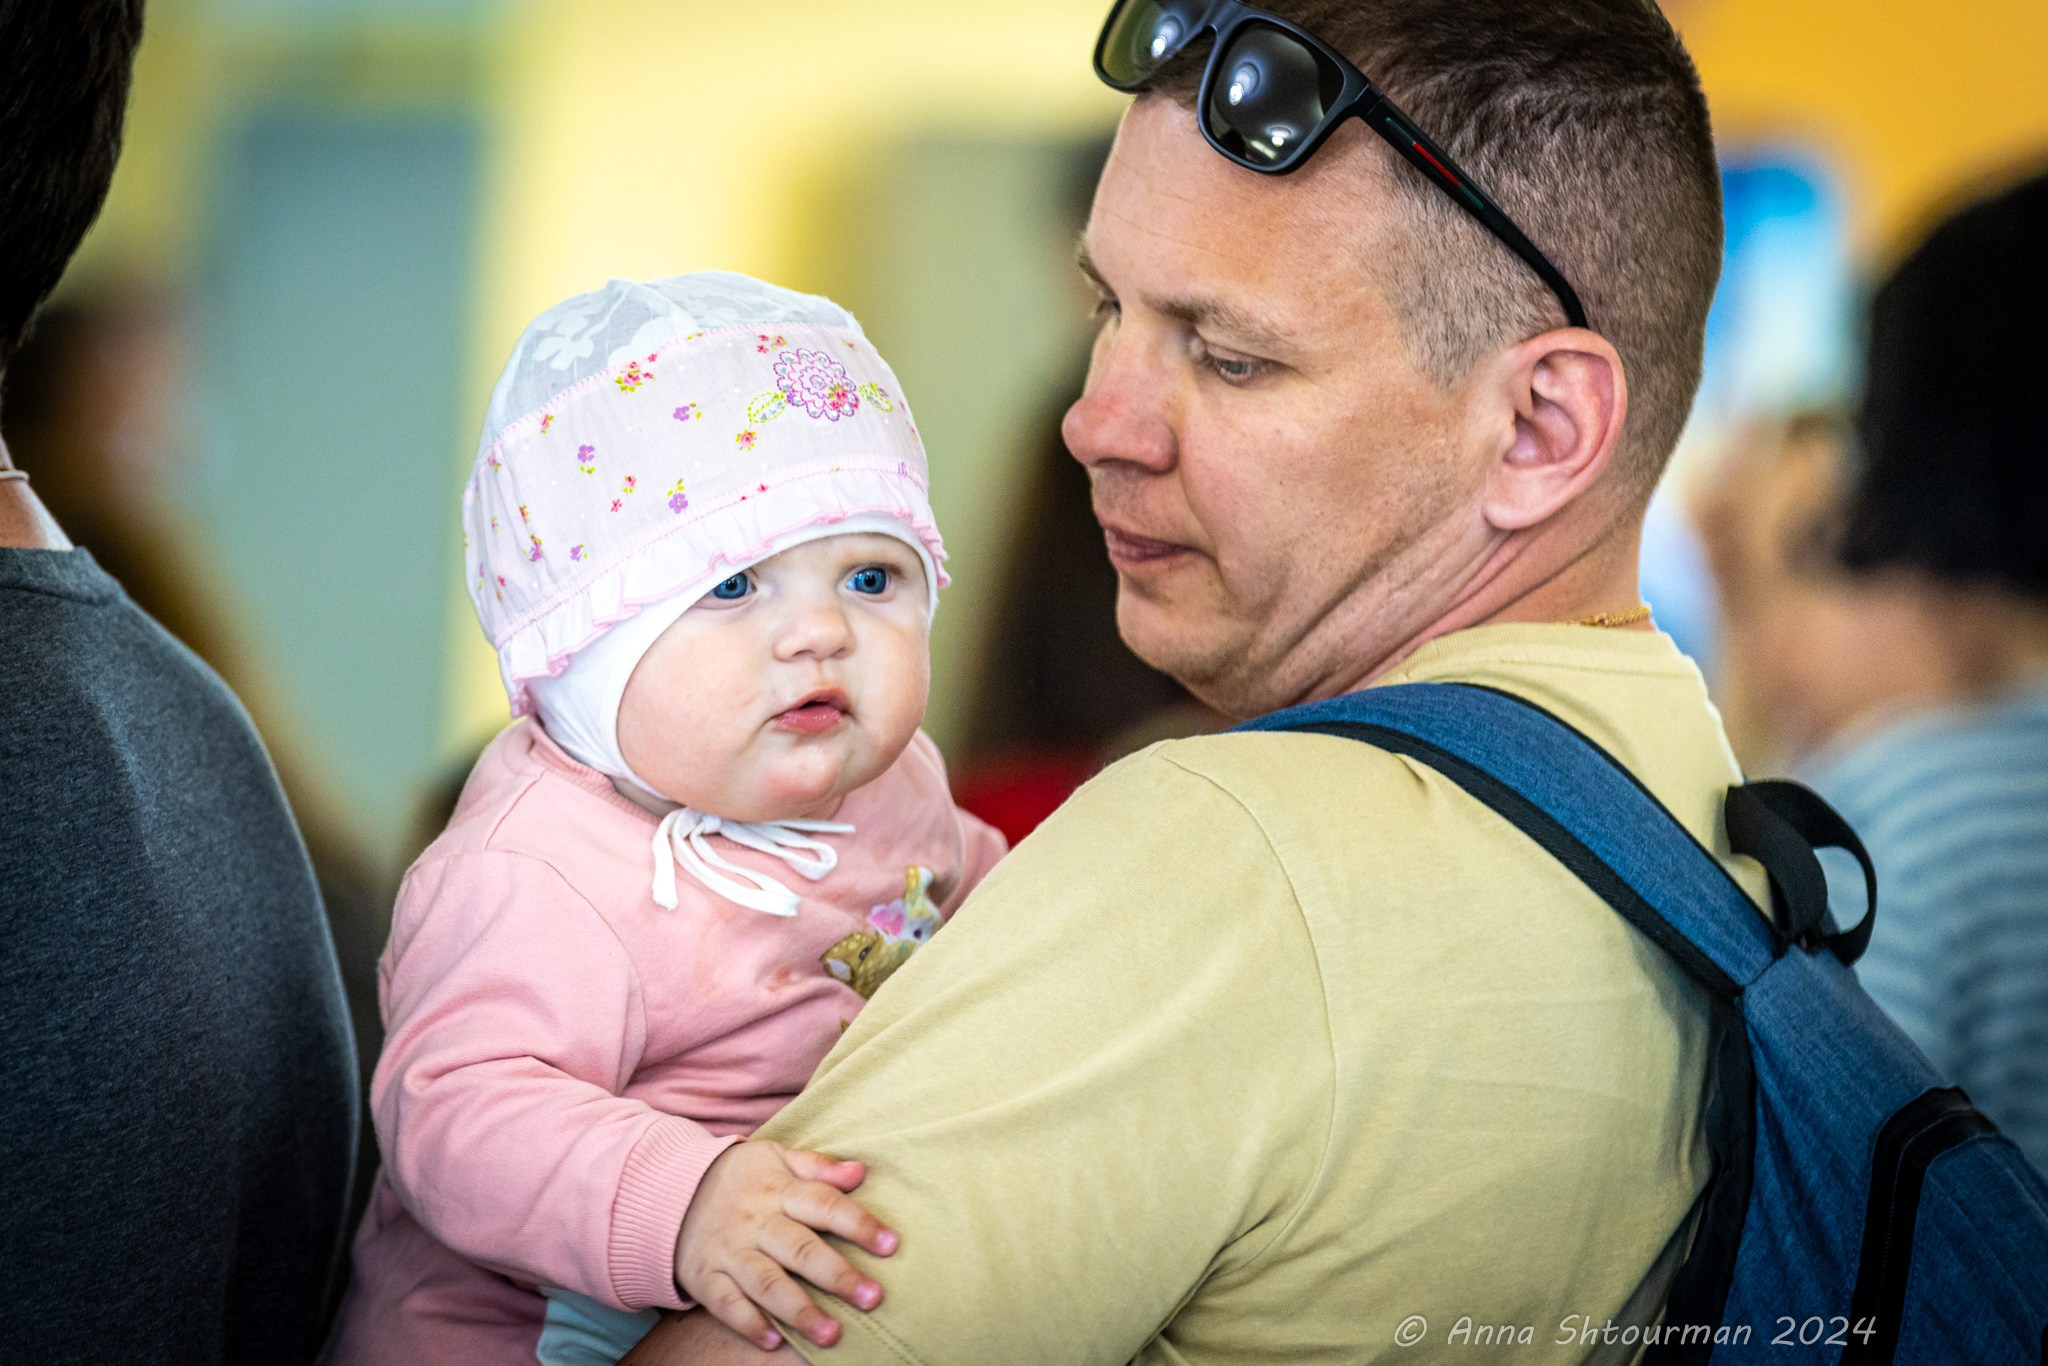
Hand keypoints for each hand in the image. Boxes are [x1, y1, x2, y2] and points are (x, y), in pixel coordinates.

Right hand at [675, 1140, 898, 1351]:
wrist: (669, 1191)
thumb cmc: (740, 1177)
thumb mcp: (775, 1158)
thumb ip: (818, 1167)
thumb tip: (860, 1172)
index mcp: (778, 1189)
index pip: (824, 1204)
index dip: (859, 1223)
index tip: (891, 1245)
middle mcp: (756, 1222)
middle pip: (800, 1249)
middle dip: (837, 1275)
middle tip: (873, 1298)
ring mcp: (729, 1251)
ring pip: (766, 1283)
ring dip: (799, 1310)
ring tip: (832, 1334)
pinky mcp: (705, 1276)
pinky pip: (726, 1304)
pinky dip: (748, 1324)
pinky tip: (774, 1342)